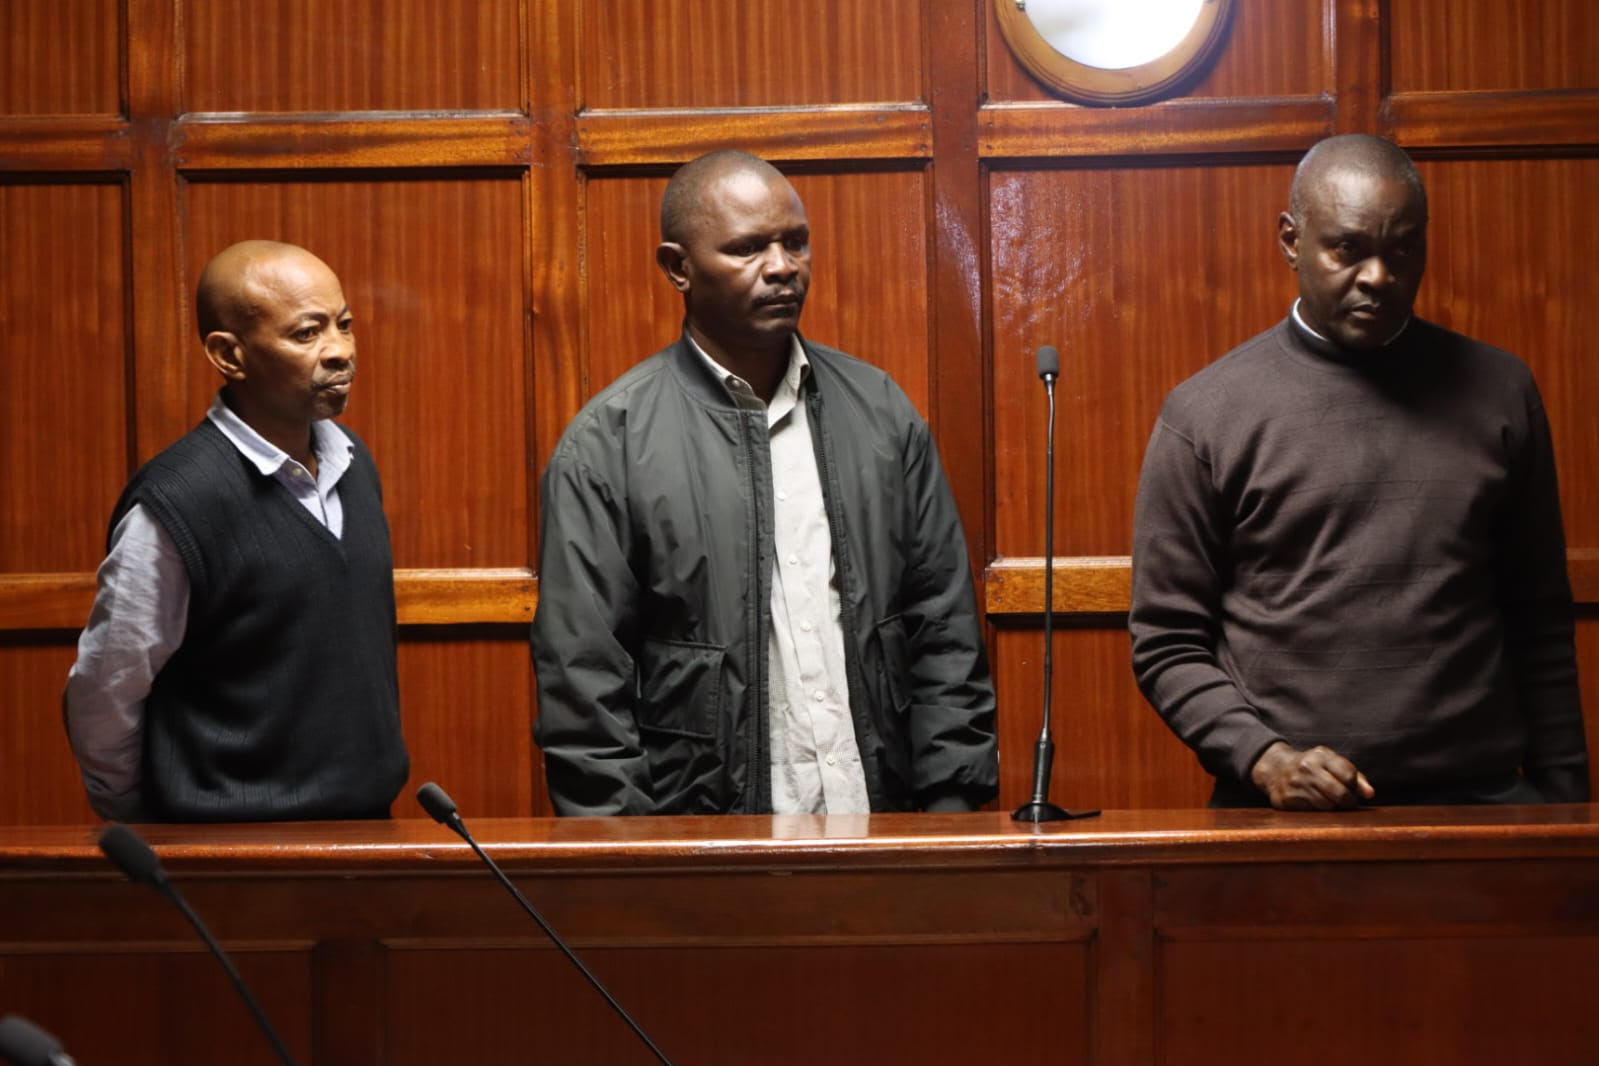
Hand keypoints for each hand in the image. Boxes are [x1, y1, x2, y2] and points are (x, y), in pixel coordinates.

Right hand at [1249, 741, 1374, 809]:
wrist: (1276, 768)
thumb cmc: (1312, 767)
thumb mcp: (1332, 763)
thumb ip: (1355, 776)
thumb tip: (1370, 794)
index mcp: (1320, 756)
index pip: (1349, 775)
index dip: (1356, 787)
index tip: (1353, 790)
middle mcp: (1306, 768)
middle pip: (1340, 793)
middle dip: (1348, 801)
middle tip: (1347, 802)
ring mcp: (1294, 784)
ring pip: (1327, 805)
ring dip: (1333, 807)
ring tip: (1329, 800)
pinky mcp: (1286, 799)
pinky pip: (1312, 812)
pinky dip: (1318, 810)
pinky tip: (1314, 803)